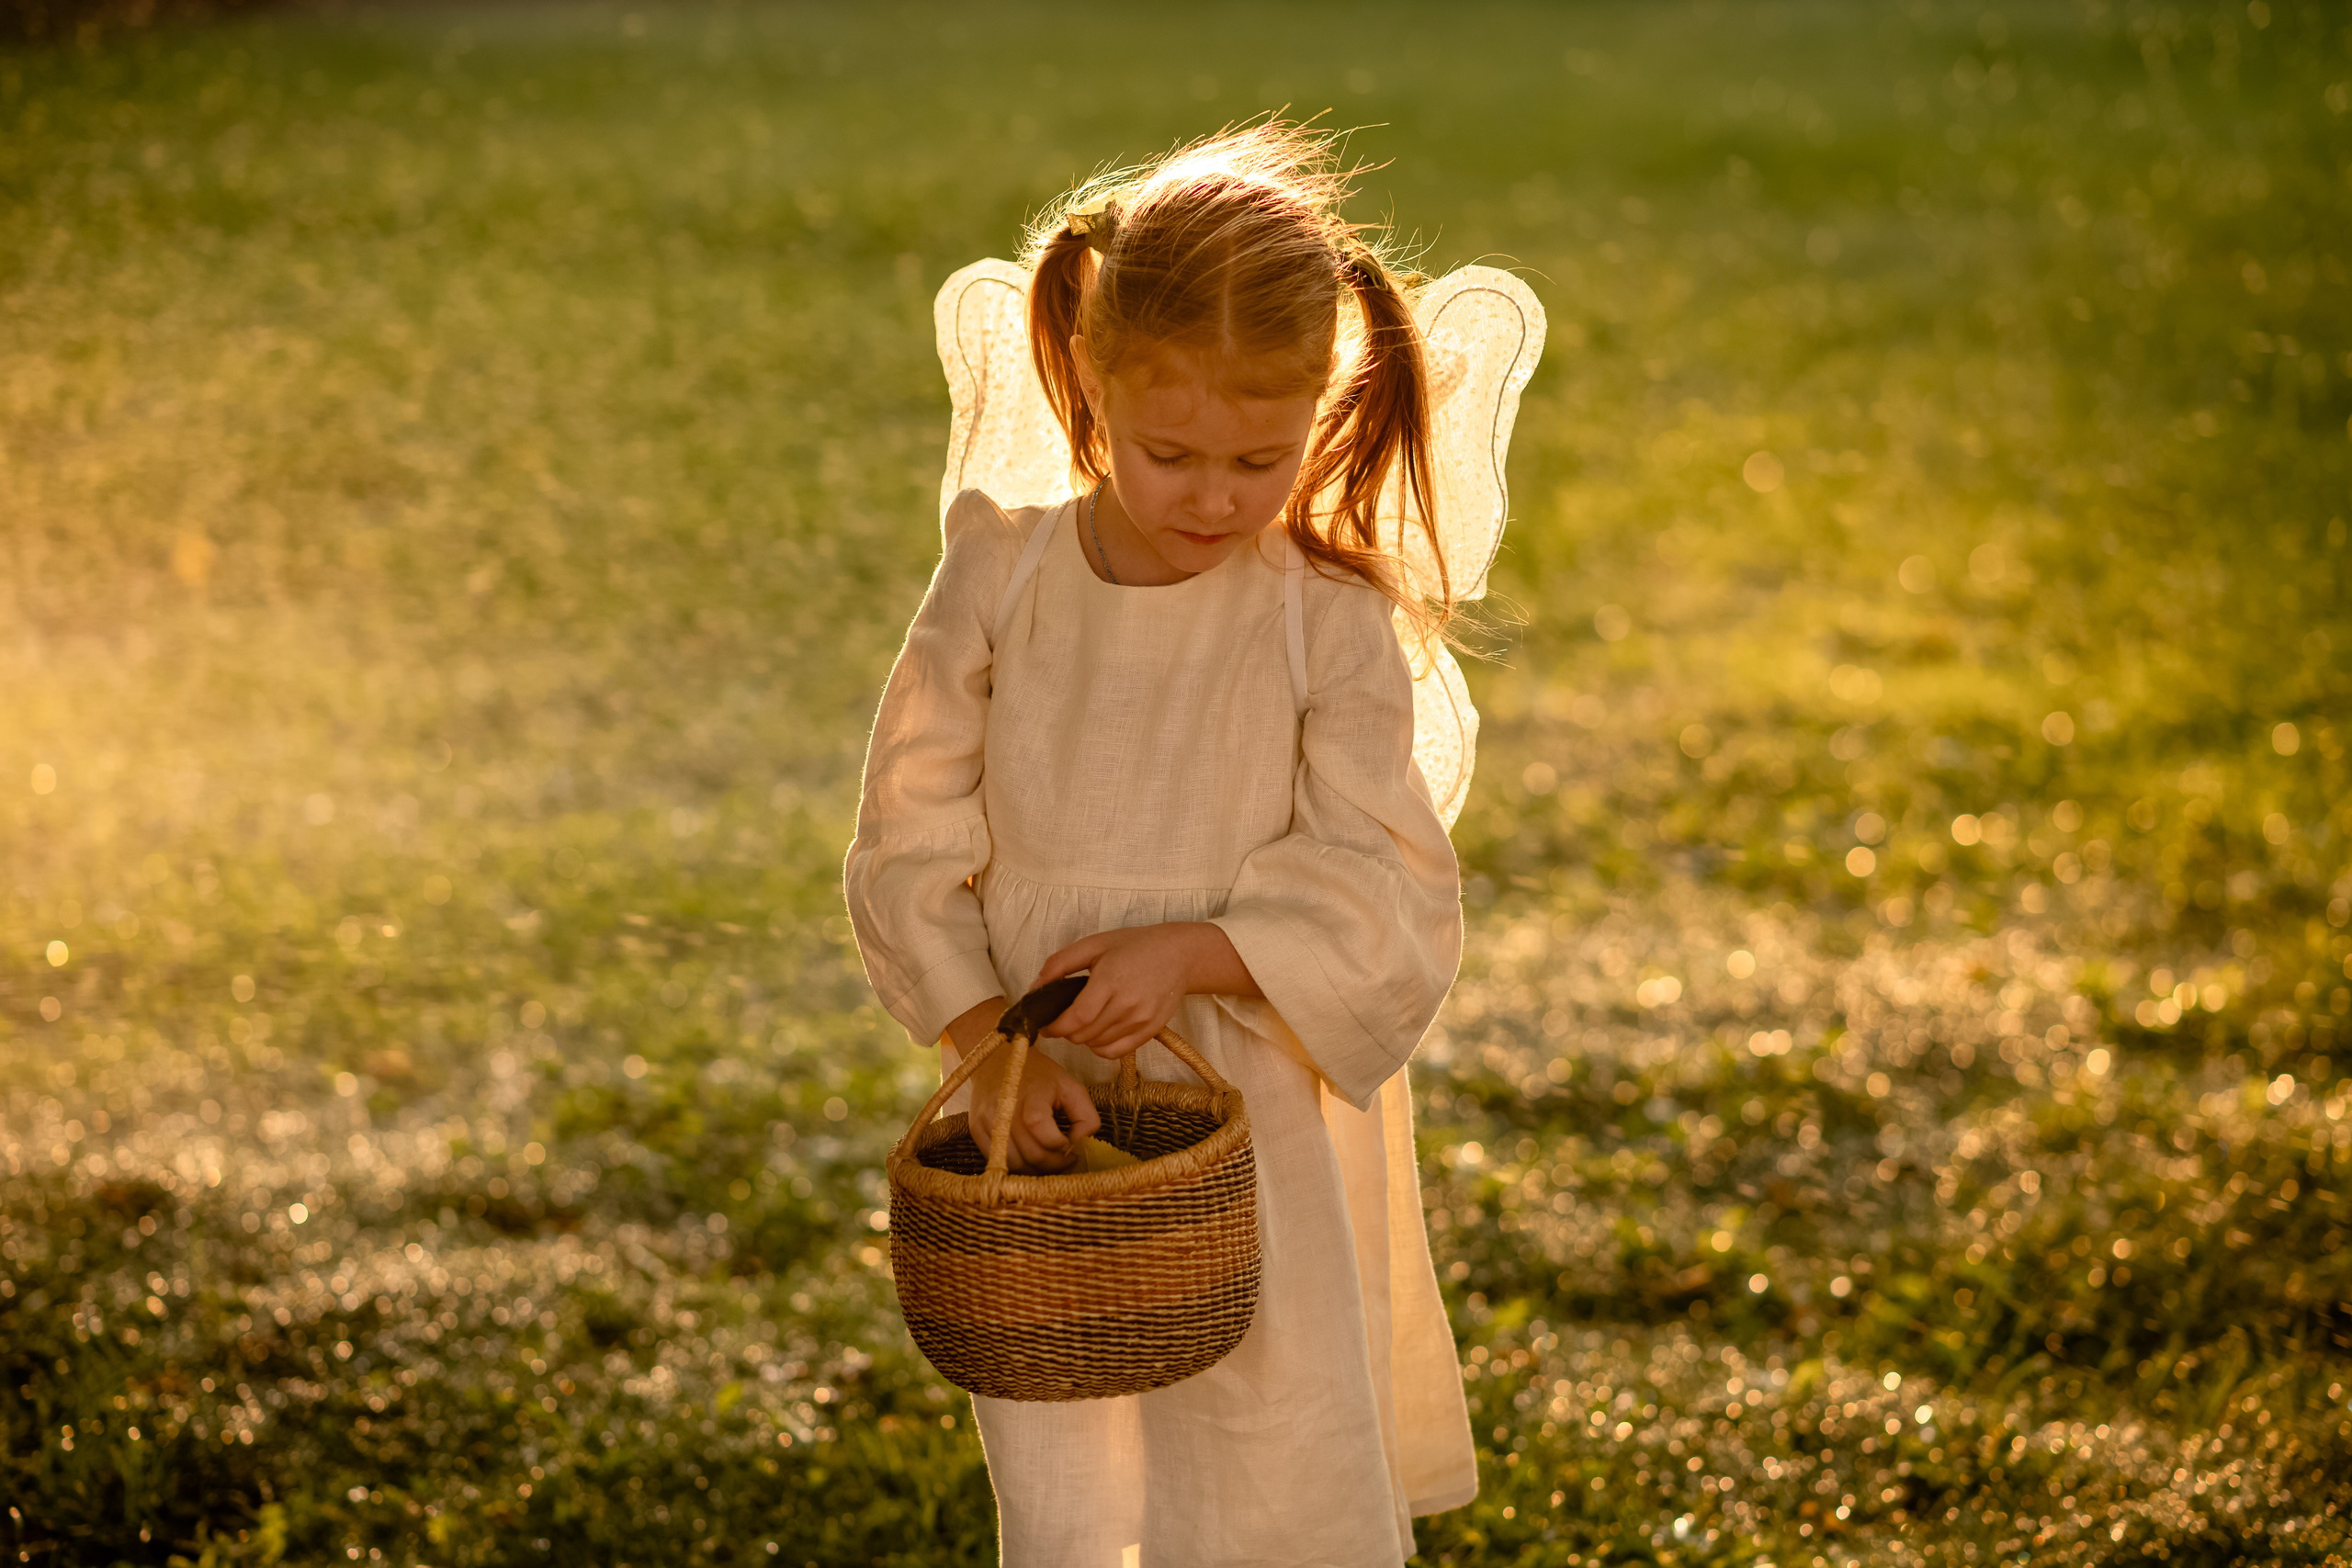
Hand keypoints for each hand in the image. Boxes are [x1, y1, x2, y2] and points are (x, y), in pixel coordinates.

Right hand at [941, 995, 1101, 1172]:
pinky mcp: (976, 1130)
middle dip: (1054, 1164)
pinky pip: (998, 1161)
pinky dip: (1016, 1166)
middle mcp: (1005, 1110)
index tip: (1071, 1146)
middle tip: (1064, 1159)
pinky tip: (1028, 1156)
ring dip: (1035, 1170)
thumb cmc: (1038, 1075)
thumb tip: (1078, 1146)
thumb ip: (1085, 1117)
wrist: (997, 1060)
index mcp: (1032, 1097)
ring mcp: (988, 1122)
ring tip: (1048, 1159)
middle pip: (1031, 1155)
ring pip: (1015, 1165)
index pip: (1046, 1136)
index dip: (1062, 1148)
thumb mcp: (1070, 1087)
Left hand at [1032, 922, 1260, 1059]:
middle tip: (1061, 1020)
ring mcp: (1141, 1020)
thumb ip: (1060, 964)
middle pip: (1084, 1035)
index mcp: (1111, 980)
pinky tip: (1098, 1033)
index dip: (1056, 1027)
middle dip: (1065, 1032)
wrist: (1180, 955)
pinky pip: (1116, 1052)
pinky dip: (1100, 1048)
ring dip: (1082, 1038)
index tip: (1045, 1024)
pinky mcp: (1151, 1031)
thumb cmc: (1134, 946)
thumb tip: (1034, 988)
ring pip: (1097, 1045)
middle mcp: (1127, 1004)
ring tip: (1083, 1022)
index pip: (1077, 1018)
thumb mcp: (1094, 944)